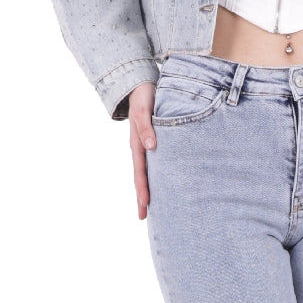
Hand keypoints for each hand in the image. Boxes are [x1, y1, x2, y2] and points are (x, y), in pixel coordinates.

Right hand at [128, 81, 156, 219]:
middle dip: (143, 197)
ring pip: (147, 172)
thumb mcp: (144, 109)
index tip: (145, 205)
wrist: (141, 85)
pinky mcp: (152, 142)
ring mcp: (146, 146)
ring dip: (150, 189)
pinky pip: (154, 163)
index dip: (143, 189)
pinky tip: (165, 184)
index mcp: (137, 143)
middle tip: (144, 217)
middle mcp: (141, 148)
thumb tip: (151, 146)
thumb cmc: (144, 97)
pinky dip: (157, 176)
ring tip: (154, 208)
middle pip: (141, 177)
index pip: (140, 172)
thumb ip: (147, 126)